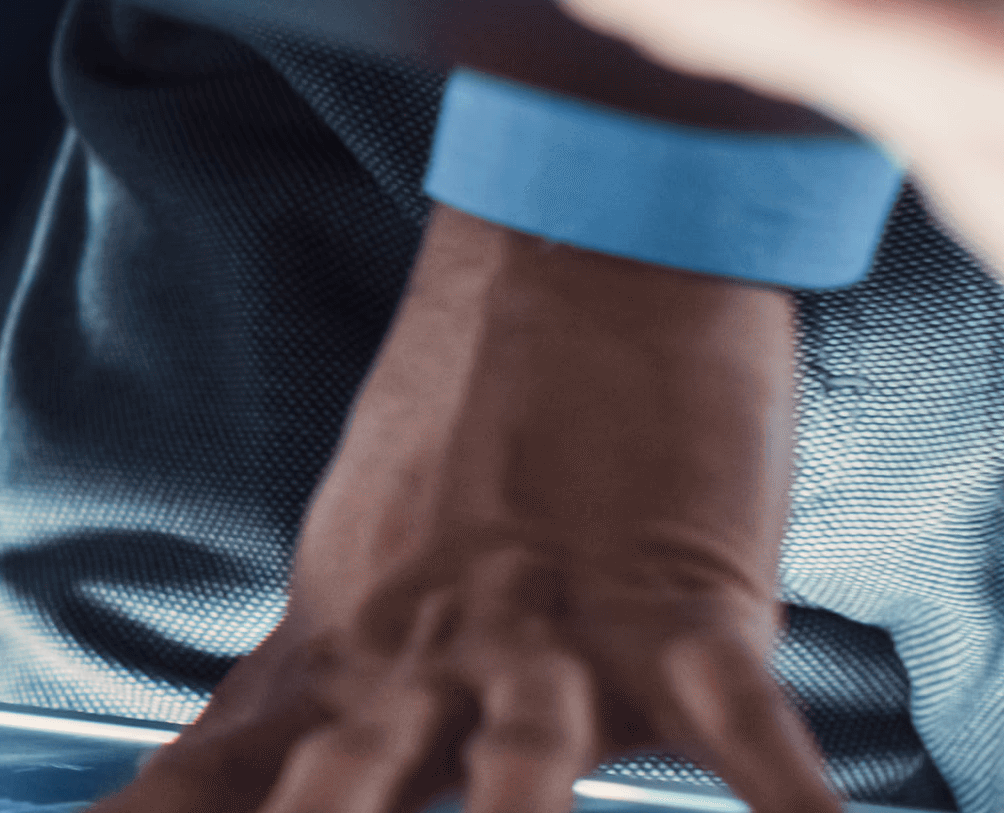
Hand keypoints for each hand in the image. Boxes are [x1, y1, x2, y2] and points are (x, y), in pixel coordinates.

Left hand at [104, 208, 837, 812]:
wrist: (585, 246)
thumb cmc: (477, 417)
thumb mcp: (359, 561)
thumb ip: (321, 686)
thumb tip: (272, 778)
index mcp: (336, 651)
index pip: (213, 777)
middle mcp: (420, 659)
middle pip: (338, 796)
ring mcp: (550, 634)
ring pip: (514, 780)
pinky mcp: (684, 607)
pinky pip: (747, 735)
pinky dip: (790, 811)